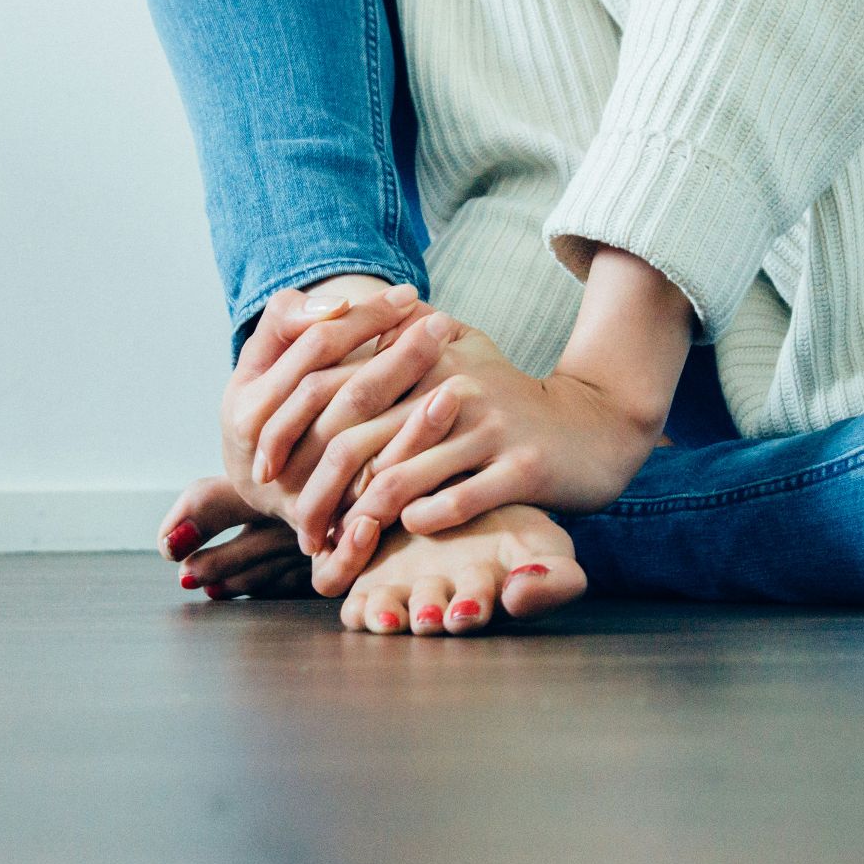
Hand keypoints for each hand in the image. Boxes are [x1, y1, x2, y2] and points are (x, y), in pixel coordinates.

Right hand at [219, 282, 446, 523]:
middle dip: (398, 359)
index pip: (315, 351)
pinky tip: (444, 434)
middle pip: (344, 398)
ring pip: (360, 453)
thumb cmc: (271, 403)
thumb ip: (287, 321)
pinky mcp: (326, 530)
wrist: (257, 484)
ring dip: (412, 418)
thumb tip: (336, 305)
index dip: (363, 320)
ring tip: (457, 379)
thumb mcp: (262, 360)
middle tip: (441, 325)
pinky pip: (372, 502)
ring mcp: (299, 495)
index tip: (408, 295)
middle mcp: (268, 456)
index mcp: (249, 408)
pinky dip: (410, 460)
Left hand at [289, 319, 665, 594]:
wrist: (596, 426)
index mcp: (428, 359)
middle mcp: (453, 387)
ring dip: (359, 519)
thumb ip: (400, 337)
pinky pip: (455, 500)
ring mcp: (489, 428)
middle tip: (298, 528)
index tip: (267, 470)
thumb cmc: (511, 400)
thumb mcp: (461, 353)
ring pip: (399, 476)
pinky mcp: (523, 468)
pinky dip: (418, 521)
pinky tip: (402, 533)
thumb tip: (328, 318)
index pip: (338, 388)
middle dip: (317, 489)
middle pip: (357, 437)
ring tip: (339, 545)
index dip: (292, 430)